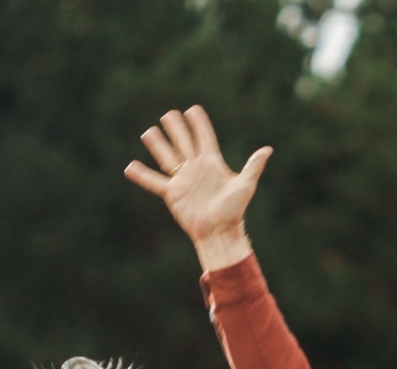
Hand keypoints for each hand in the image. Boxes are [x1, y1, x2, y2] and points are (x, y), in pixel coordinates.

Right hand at [125, 106, 271, 271]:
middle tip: (169, 114)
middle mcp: (196, 169)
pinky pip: (155, 182)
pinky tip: (130, 167)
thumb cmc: (234, 210)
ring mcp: (183, 180)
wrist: (220, 232)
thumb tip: (267, 150)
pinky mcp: (173, 194)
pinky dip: (142, 175)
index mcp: (212, 164)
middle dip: (177, 129)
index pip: (205, 139)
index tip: (193, 109)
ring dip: (158, 145)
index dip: (199, 124)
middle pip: (184, 143)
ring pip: (168, 157)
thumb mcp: (245, 186)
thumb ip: (253, 166)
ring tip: (149, 132)